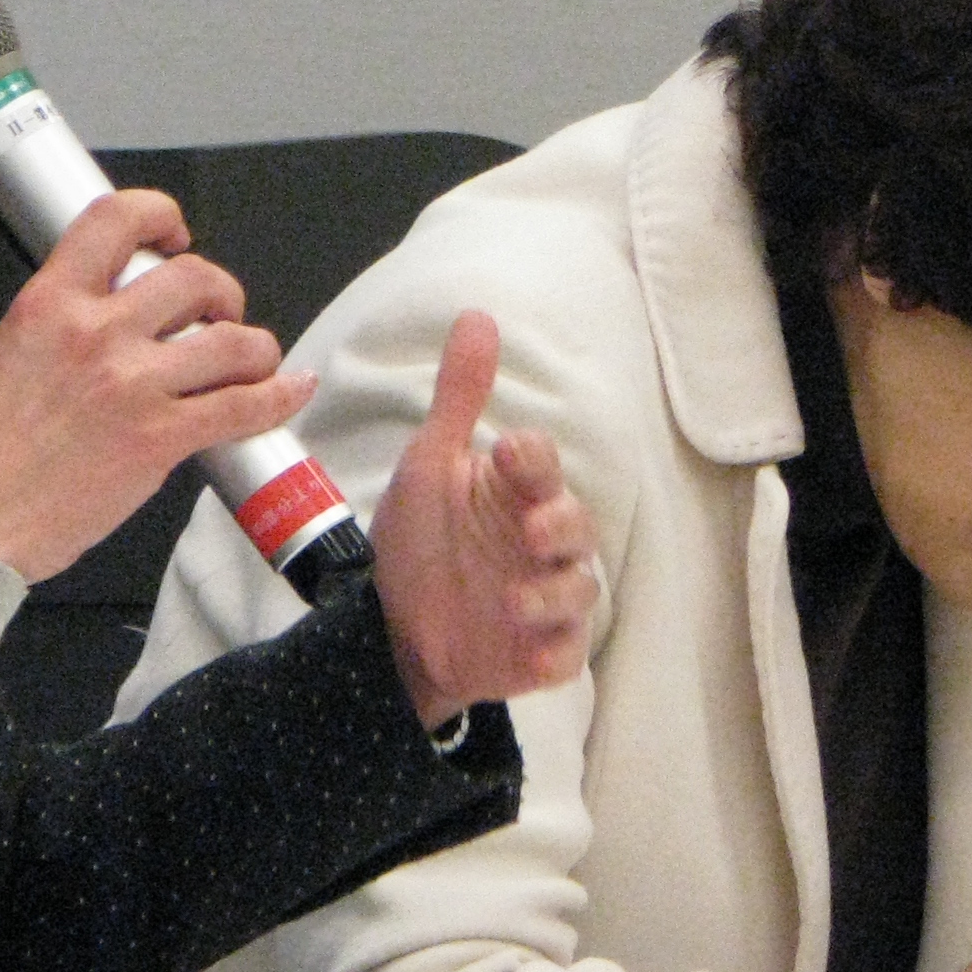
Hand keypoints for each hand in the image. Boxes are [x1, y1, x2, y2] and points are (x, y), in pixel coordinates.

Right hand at [0, 190, 314, 581]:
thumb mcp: (8, 353)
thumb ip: (62, 322)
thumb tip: (110, 311)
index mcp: (48, 304)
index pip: (116, 219)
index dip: (160, 214)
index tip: (173, 235)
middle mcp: (95, 333)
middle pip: (193, 278)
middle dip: (220, 292)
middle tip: (218, 312)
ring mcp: (132, 385)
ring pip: (232, 339)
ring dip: (254, 347)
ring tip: (250, 358)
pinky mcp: (159, 438)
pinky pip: (242, 406)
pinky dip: (278, 396)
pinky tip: (288, 389)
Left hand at [367, 311, 596, 729]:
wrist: (392, 626)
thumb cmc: (421, 538)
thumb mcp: (429, 465)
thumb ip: (459, 398)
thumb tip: (478, 316)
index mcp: (517, 492)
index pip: (542, 465)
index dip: (533, 459)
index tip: (507, 450)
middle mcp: (541, 542)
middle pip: (577, 526)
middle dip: (561, 526)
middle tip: (530, 530)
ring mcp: (546, 597)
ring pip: (578, 589)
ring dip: (552, 594)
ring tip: (512, 601)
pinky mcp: (541, 650)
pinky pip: (566, 652)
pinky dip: (555, 652)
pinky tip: (533, 655)